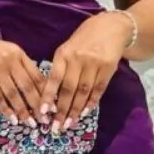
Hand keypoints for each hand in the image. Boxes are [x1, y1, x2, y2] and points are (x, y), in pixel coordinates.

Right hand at [0, 31, 43, 125]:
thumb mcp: (3, 51)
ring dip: (23, 111)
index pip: (36, 75)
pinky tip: (13, 119)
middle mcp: (9, 61)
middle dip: (37, 105)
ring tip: (30, 123)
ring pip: (14, 94)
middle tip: (44, 119)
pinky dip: (6, 110)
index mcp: (18, 53)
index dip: (45, 92)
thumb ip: (17, 65)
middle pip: (27, 87)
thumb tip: (33, 86)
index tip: (52, 106)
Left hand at [41, 12, 131, 131]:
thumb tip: (50, 94)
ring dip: (75, 110)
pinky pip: (98, 89)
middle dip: (61, 110)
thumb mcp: (68, 47)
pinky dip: (91, 102)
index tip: (42, 112)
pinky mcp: (109, 68)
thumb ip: (60, 67)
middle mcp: (78, 59)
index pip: (53, 78)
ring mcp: (94, 63)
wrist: (112, 27)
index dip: (48, 96)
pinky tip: (84, 112)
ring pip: (83, 92)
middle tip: (56, 126)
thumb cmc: (84, 39)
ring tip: (69, 123)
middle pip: (68, 89)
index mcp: (64, 53)